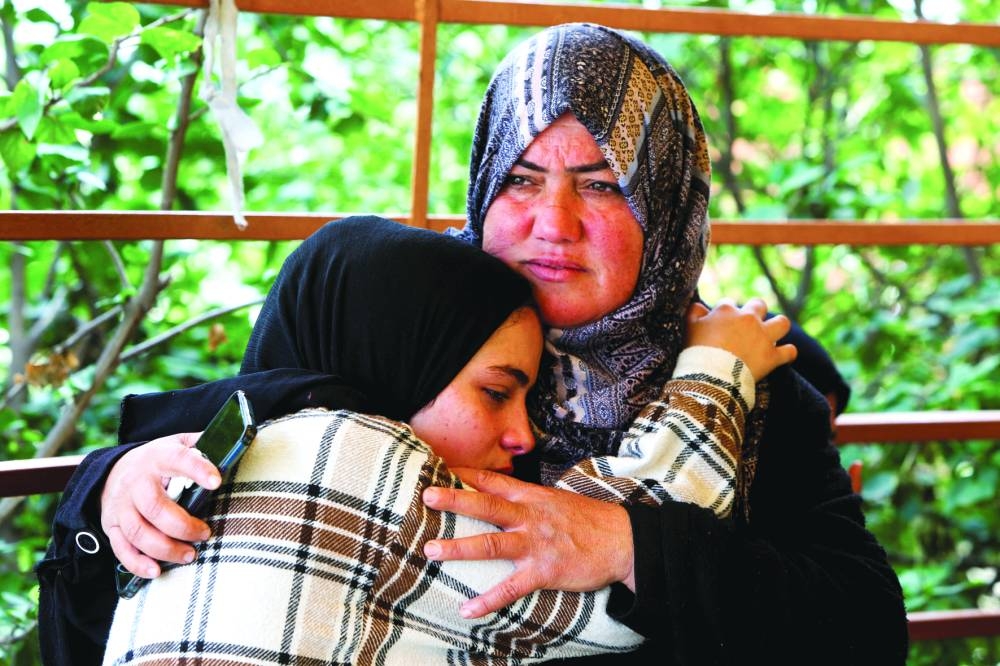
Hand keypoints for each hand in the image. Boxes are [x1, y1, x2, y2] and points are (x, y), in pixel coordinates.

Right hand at [100, 432, 220, 578]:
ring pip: (138, 531)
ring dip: (165, 548)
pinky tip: (156, 571)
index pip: (178, 460)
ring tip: (189, 555)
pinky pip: (121, 548)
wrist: (112, 470)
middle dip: (183, 526)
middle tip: (205, 534)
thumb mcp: (178, 443)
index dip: (197, 470)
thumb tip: (235, 444)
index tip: (216, 482)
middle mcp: (136, 482)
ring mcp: (121, 505)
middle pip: (155, 506)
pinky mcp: (111, 525)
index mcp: (159, 457)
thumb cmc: (158, 460)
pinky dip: (137, 563)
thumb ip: (202, 444)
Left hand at [422, 468, 633, 618]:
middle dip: (455, 500)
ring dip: (459, 548)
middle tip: (427, 495)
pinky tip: (467, 609)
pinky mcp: (544, 572)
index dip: (466, 474)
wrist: (623, 540)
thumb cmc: (590, 521)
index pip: (493, 481)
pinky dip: (487, 600)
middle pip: (486, 505)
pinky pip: (511, 587)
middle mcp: (530, 517)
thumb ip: (529, 499)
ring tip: (431, 550)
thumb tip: (504, 497)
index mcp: (532, 497)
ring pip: (491, 543)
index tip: (440, 469)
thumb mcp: (557, 500)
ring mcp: (536, 544)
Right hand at [686, 297, 797, 379]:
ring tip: (773, 333)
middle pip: (759, 305)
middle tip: (749, 324)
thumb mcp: (689, 327)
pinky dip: (787, 354)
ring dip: (778, 326)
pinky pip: (789, 351)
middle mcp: (748, 319)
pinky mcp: (772, 357)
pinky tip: (783, 356)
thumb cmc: (697, 352)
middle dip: (756, 311)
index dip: (725, 313)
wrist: (710, 376)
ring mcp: (763, 337)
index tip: (722, 323)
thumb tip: (701, 306)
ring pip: (782, 323)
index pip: (729, 303)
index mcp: (727, 310)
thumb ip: (695, 311)